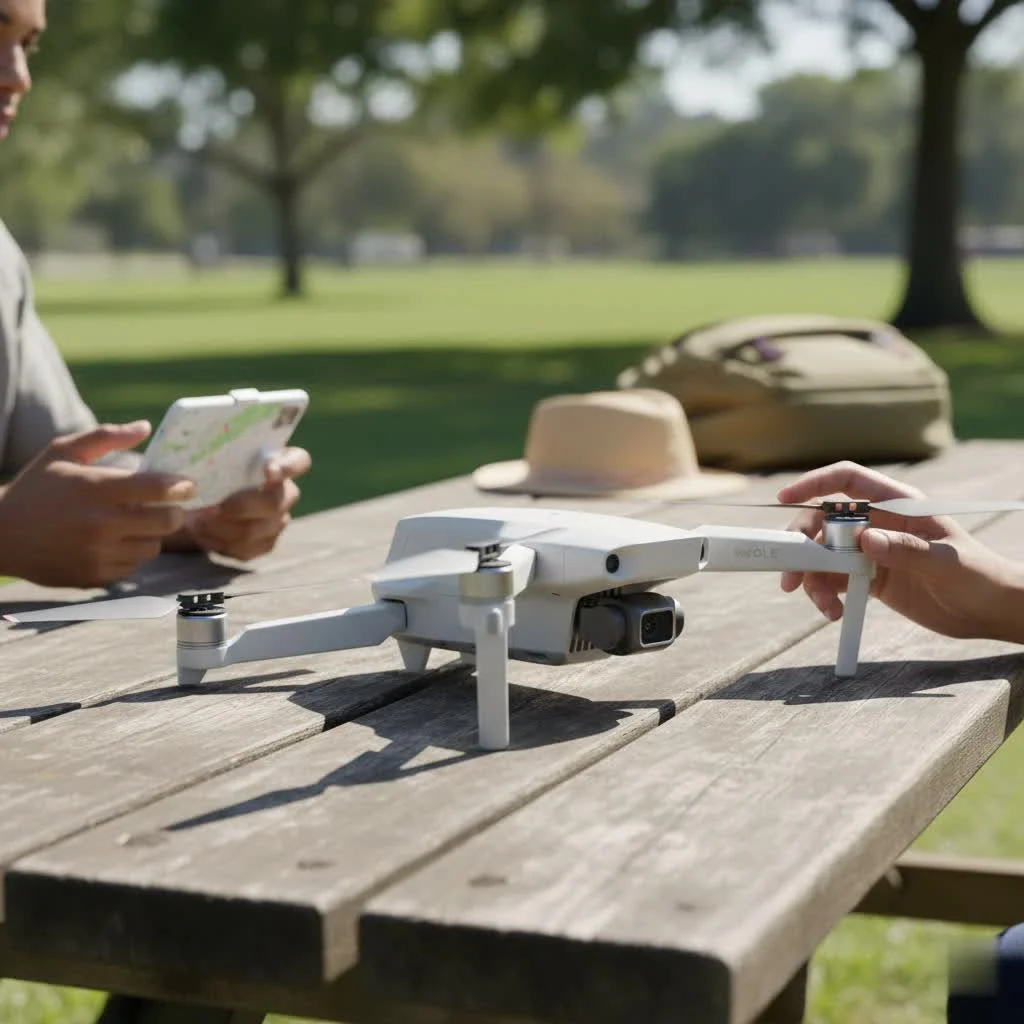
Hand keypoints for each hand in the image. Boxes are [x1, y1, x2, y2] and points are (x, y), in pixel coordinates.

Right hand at [0, 422, 196, 587]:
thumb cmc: (36, 488)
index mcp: (95, 489)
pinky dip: (131, 554)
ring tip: (131, 524)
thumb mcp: (62, 452)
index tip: (189, 485)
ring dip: (151, 535)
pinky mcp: (94, 577)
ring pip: (154, 547)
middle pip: (168, 522)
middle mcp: (100, 524)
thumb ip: (105, 436)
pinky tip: (113, 542)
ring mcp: (98, 554)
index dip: (182, 486)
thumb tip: (145, 427)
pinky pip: (134, 567)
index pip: (158, 489)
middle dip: (174, 512)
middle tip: (167, 506)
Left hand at [173, 447, 310, 561]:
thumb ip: (203, 460)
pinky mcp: (266, 542)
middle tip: (214, 507)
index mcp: (278, 461)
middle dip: (244, 506)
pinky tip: (205, 532)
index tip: (269, 471)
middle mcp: (285, 491)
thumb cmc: (203, 473)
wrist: (194, 504)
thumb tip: (194, 471)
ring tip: (199, 520)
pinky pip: (250, 548)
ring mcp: (279, 519)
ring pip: (261, 528)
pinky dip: (223, 542)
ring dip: (226, 527)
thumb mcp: (203, 460)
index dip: (288, 467)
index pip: (298, 461)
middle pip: (277, 501)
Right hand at [776, 460, 1023, 642]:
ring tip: (822, 605)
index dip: (814, 483)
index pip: (848, 481)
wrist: (990, 611)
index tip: (785, 498)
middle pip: (824, 522)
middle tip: (791, 574)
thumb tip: (864, 540)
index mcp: (898, 505)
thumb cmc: (979, 576)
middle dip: (802, 545)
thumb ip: (905, 550)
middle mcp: (879, 523)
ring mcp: (872, 551)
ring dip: (812, 577)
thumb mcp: (946, 563)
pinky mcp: (869, 578)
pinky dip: (825, 594)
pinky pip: (834, 580)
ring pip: (824, 555)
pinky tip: (834, 612)